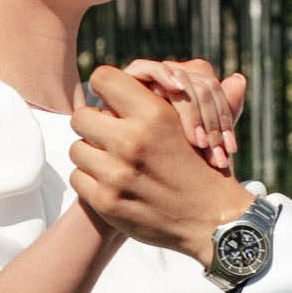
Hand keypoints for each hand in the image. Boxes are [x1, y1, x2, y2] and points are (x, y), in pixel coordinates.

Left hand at [76, 70, 243, 265]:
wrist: (213, 221)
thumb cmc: (203, 166)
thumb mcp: (193, 124)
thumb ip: (162, 97)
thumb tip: (151, 71)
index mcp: (154, 114)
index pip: (102, 78)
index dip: (104, 88)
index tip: (112, 102)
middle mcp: (132, 141)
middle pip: (80, 116)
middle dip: (94, 124)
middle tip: (110, 135)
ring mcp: (116, 173)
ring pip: (77, 148)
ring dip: (92, 154)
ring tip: (114, 162)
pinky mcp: (106, 202)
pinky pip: (78, 178)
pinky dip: (91, 180)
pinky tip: (113, 183)